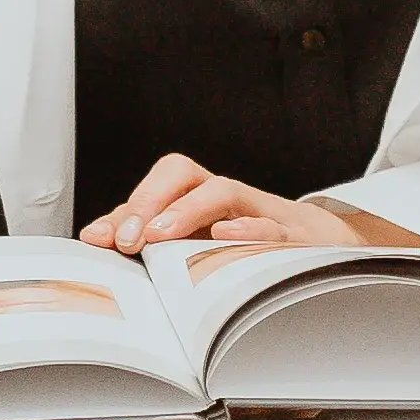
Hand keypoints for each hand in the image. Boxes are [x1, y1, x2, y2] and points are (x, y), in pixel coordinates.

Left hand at [81, 156, 419, 255]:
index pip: (154, 187)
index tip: (98, 237)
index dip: (124, 208)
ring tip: (158, 236)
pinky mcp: (288, 235)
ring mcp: (256, 210)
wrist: (322, 246)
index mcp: (196, 195)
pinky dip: (247, 230)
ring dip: (186, 212)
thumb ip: (152, 243)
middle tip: (126, 239)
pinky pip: (269, 225)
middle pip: (180, 173)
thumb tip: (98, 243)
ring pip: (220, 192)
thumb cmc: (247, 245)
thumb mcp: (199, 245)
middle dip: (147, 203)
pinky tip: (225, 238)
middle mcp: (222, 196)